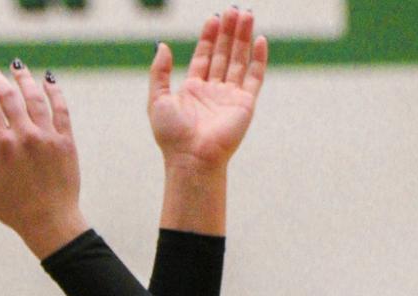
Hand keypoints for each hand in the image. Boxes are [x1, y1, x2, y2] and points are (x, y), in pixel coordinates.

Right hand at [0, 61, 87, 258]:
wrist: (50, 222)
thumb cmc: (11, 208)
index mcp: (0, 145)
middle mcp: (24, 135)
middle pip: (7, 94)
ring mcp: (47, 136)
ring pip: (34, 96)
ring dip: (23, 78)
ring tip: (15, 66)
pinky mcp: (66, 140)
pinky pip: (60, 108)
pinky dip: (54, 91)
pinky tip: (48, 79)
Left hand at [148, 9, 267, 172]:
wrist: (192, 158)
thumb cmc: (172, 135)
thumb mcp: (157, 99)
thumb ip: (159, 72)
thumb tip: (162, 45)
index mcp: (193, 89)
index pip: (204, 56)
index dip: (208, 36)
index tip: (213, 17)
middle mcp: (213, 91)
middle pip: (223, 54)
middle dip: (228, 32)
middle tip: (233, 10)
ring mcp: (230, 96)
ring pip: (239, 60)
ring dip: (242, 38)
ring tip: (246, 15)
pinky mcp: (245, 103)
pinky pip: (255, 77)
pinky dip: (258, 58)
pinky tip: (260, 40)